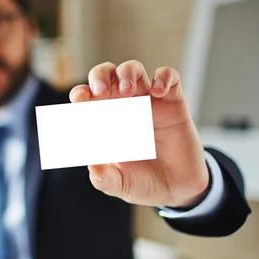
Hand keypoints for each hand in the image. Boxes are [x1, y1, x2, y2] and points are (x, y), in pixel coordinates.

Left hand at [69, 60, 209, 207]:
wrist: (179, 189)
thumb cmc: (143, 182)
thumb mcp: (122, 185)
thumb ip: (105, 179)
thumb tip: (92, 167)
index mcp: (104, 121)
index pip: (86, 98)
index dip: (80, 94)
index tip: (80, 101)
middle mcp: (123, 107)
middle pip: (106, 74)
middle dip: (100, 76)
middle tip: (100, 91)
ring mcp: (148, 102)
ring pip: (133, 69)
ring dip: (127, 72)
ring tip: (127, 91)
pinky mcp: (173, 102)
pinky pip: (169, 77)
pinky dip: (164, 78)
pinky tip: (158, 92)